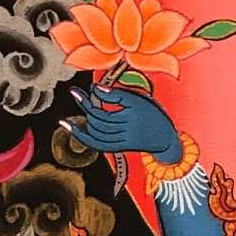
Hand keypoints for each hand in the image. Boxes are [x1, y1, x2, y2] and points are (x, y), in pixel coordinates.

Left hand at [66, 83, 180, 161]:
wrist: (164, 139)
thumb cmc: (151, 114)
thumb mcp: (139, 99)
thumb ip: (119, 94)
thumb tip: (95, 89)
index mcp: (135, 111)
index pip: (112, 102)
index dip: (99, 94)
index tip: (90, 86)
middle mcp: (128, 128)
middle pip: (101, 118)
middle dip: (86, 104)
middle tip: (75, 92)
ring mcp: (122, 140)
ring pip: (97, 131)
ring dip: (84, 118)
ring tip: (79, 103)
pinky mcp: (118, 149)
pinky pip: (96, 144)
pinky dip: (82, 136)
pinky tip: (71, 128)